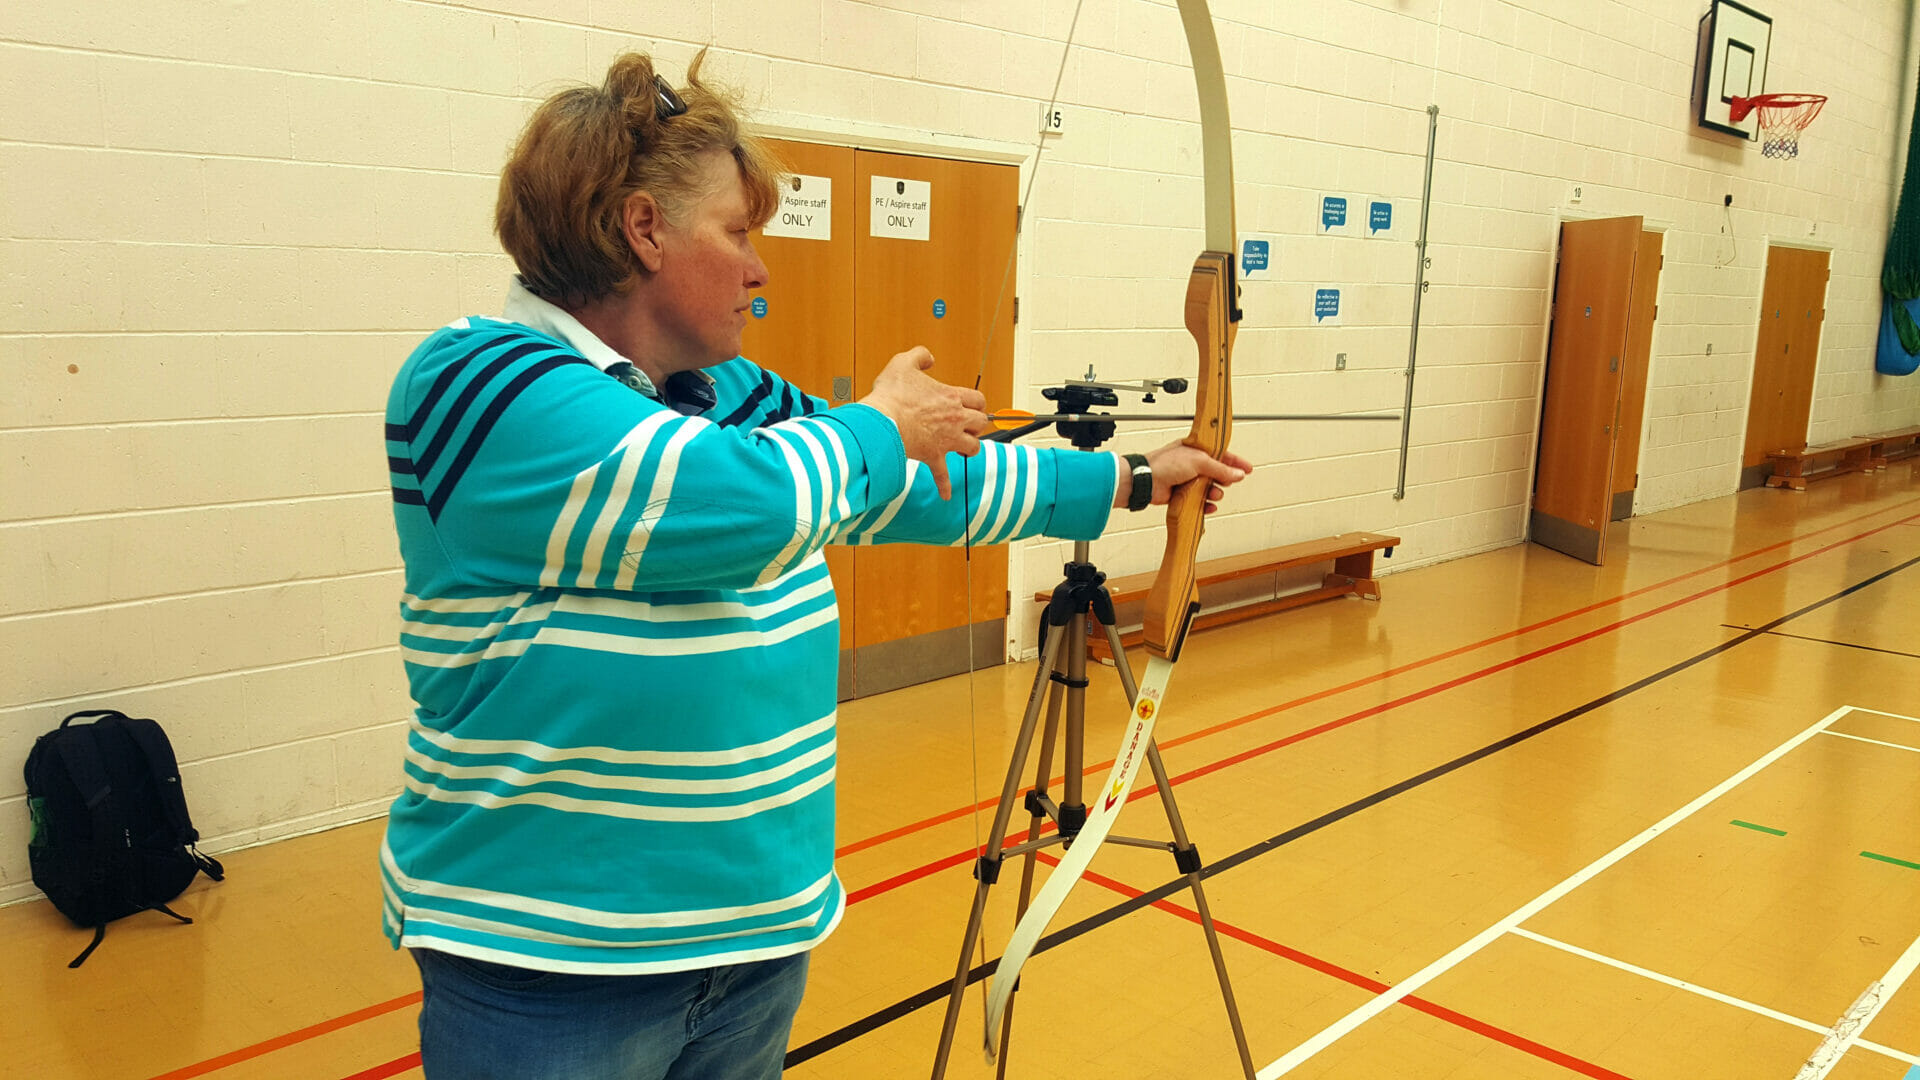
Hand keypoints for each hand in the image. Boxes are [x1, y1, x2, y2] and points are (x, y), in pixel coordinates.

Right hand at [857, 347, 992, 499]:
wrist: (882, 421)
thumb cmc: (892, 395)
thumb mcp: (903, 363)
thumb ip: (919, 356)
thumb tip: (928, 358)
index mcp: (951, 397)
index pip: (978, 399)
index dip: (977, 402)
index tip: (971, 405)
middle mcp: (954, 419)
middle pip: (981, 423)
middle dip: (977, 424)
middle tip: (969, 425)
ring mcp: (946, 440)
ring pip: (972, 448)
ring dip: (969, 448)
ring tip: (963, 448)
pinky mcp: (933, 456)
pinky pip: (943, 475)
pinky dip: (944, 485)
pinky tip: (946, 494)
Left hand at [1115, 441, 1252, 512]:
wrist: (1146, 481)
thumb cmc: (1164, 464)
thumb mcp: (1199, 461)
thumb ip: (1220, 469)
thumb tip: (1238, 474)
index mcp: (1195, 450)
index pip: (1221, 454)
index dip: (1235, 462)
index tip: (1248, 469)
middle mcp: (1192, 464)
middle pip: (1217, 473)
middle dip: (1224, 479)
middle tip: (1226, 483)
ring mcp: (1187, 480)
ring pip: (1209, 489)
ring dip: (1214, 493)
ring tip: (1213, 494)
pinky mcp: (1182, 494)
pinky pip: (1199, 501)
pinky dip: (1205, 505)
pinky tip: (1208, 507)